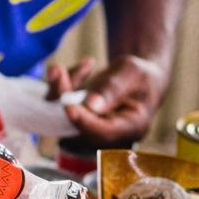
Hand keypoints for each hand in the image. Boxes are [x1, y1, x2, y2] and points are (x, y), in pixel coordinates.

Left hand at [45, 54, 167, 145]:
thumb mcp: (133, 73)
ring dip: (59, 89)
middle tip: (58, 71)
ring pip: (63, 115)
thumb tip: (91, 105)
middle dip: (63, 98)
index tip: (69, 106)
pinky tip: (83, 65)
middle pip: (78, 126)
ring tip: (60, 67)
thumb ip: (114, 88)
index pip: (104, 132)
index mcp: (131, 128)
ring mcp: (90, 125)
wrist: (139, 78)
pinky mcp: (77, 115)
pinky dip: (63, 83)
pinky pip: (61, 104)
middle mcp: (109, 132)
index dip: (84, 121)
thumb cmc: (141, 75)